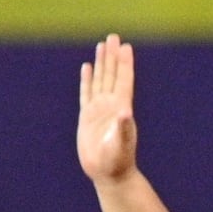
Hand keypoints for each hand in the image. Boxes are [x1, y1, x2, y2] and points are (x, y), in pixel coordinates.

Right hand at [76, 33, 138, 185]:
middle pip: (112, 75)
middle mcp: (111, 106)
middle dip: (112, 56)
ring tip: (102, 45)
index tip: (125, 46)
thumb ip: (123, 128)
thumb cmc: (117, 161)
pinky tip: (88, 67)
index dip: (124, 63)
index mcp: (121, 109)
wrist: (108, 174)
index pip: (123, 80)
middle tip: (113, 37)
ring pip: (100, 80)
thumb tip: (125, 112)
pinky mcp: (87, 116)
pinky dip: (87, 79)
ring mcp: (99, 110)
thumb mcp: (121, 144)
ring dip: (101, 63)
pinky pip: (87, 92)